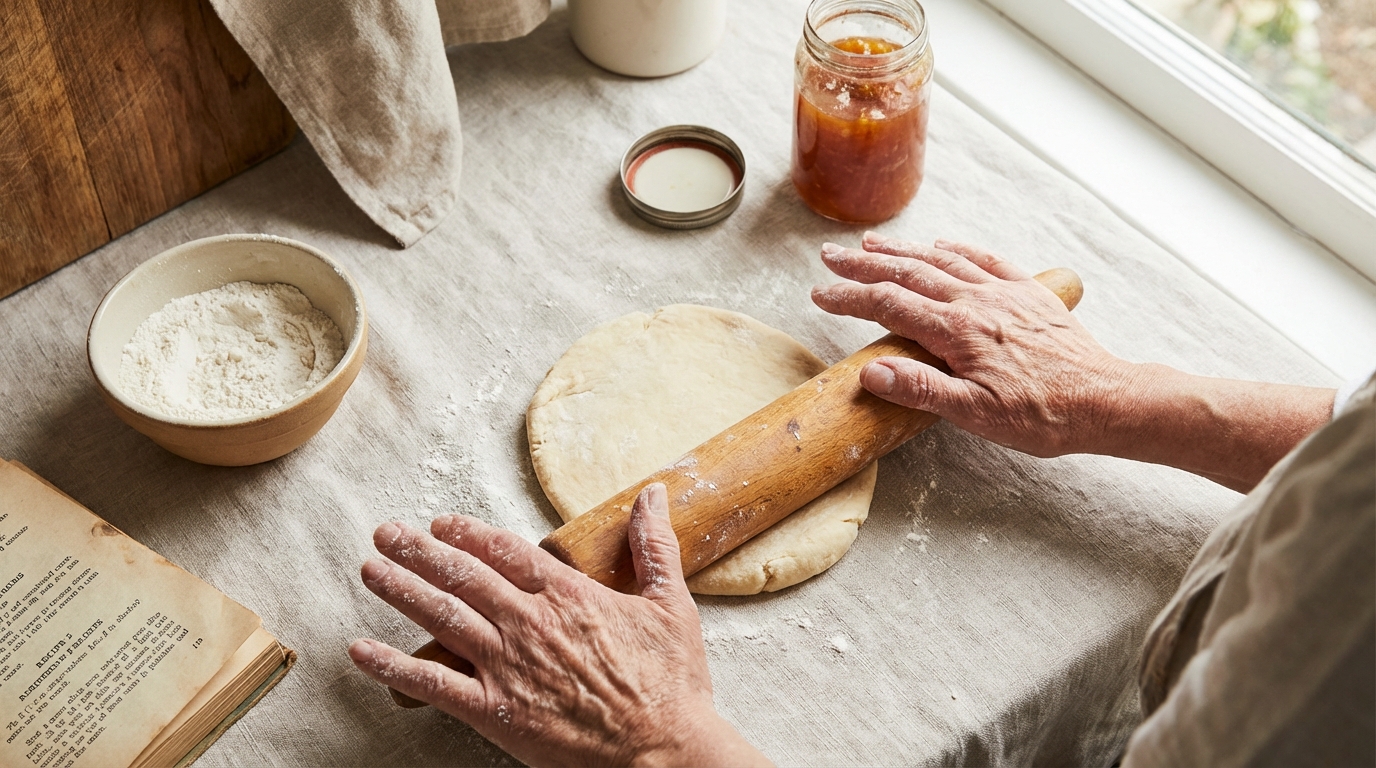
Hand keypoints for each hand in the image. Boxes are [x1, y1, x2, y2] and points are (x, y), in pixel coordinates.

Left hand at [349, 484, 770, 767]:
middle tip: (386, 532)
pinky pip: (433, 685)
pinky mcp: (496, 712)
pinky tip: (361, 651)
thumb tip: (654, 493)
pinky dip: (393, 666)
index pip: (505, 551)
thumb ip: (655, 545)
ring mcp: (508, 667)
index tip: (442, 523)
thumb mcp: (671, 603)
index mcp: (568, 595)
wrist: (664, 750)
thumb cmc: (672, 682)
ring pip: (442, 617)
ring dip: (401, 590)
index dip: (468, 534)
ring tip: (370, 569)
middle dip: (419, 550)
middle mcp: (529, 623)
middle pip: (462, 576)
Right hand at [811, 232, 1130, 457]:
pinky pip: (985, 259)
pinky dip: (957, 248)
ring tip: (871, 243)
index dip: (849, 297)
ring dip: (903, 249)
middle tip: (829, 256)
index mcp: (958, 331)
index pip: (889, 305)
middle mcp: (977, 302)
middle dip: (864, 264)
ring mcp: (1004, 293)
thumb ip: (922, 390)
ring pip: (942, 260)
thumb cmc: (1042, 415)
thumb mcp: (976, 415)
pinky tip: (942, 244)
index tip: (819, 293)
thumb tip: (872, 371)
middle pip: (908, 273)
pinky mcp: (1028, 294)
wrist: (1105, 401)